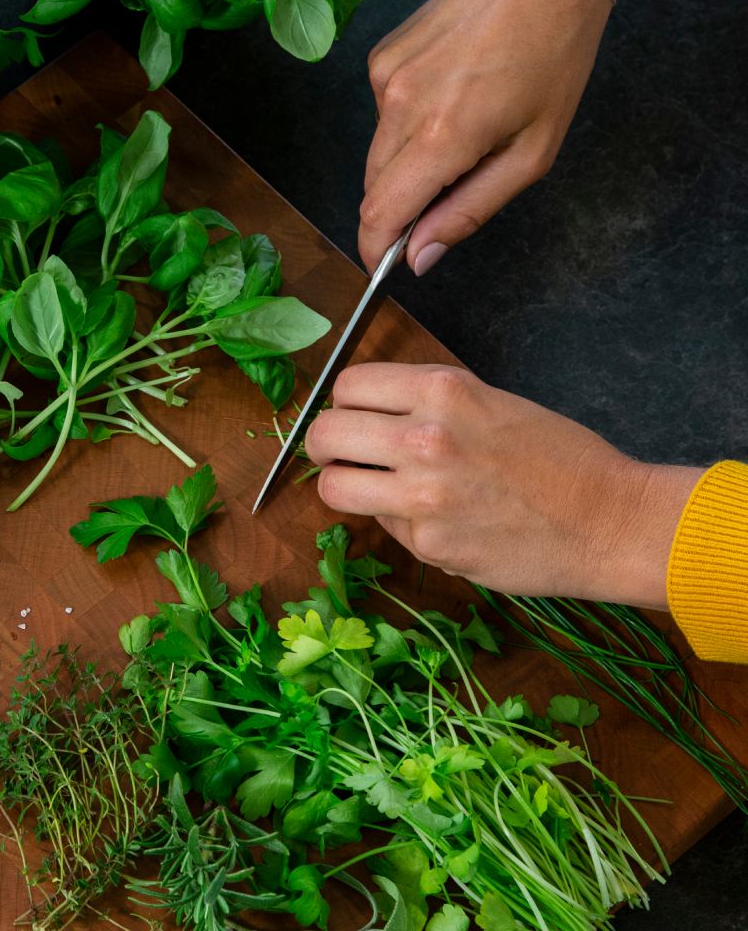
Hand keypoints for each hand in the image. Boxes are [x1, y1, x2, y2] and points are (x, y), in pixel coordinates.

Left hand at [304, 363, 701, 607]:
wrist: (607, 520)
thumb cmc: (558, 458)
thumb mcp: (489, 403)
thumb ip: (426, 407)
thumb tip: (368, 420)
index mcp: (440, 391)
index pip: (347, 386)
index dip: (343, 404)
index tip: (351, 418)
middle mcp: (422, 438)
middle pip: (324, 434)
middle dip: (323, 446)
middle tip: (337, 456)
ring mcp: (421, 495)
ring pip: (333, 488)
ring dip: (342, 487)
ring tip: (365, 488)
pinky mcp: (427, 544)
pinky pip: (382, 527)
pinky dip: (398, 524)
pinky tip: (435, 521)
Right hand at [360, 0, 612, 274]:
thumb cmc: (553, 53)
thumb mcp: (531, 153)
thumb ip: (470, 211)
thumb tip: (420, 256)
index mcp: (442, 136)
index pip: (378, 216)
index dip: (376, 250)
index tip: (386, 263)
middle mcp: (400, 105)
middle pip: (374, 191)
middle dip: (400, 207)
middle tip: (449, 191)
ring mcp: (385, 78)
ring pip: (377, 155)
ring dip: (406, 164)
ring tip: (458, 130)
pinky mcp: (381, 58)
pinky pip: (382, 117)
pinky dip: (407, 125)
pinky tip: (446, 96)